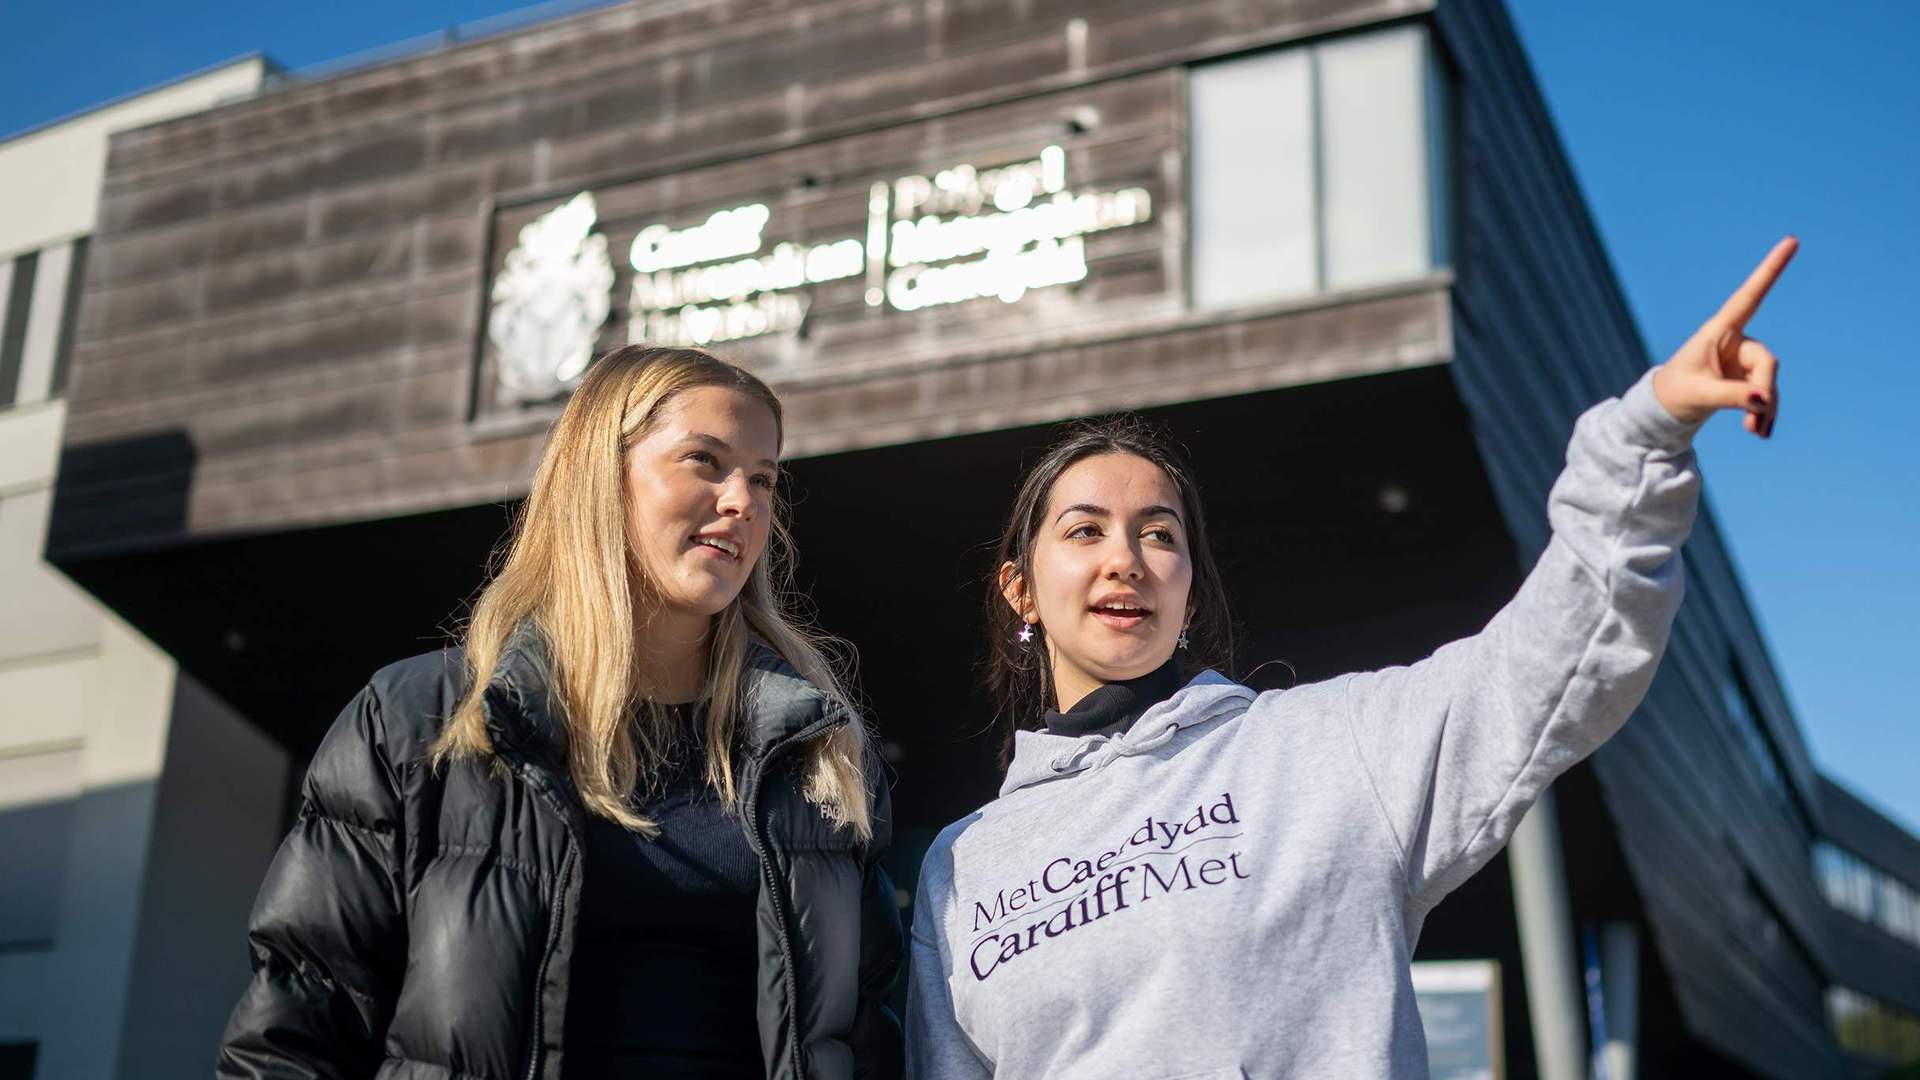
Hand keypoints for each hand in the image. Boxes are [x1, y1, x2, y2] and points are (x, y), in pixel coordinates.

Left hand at [1651, 236, 1796, 436]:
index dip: (1771, 269)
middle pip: (1767, 362)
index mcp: (1719, 330)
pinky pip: (1767, 393)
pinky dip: (1765, 412)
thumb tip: (1765, 402)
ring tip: (1755, 433)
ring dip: (1766, 408)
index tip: (1792, 240)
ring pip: (1770, 381)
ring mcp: (1743, 358)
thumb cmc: (1675, 394)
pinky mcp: (1747, 377)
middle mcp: (1736, 339)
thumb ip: (1732, 397)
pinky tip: (1761, 432)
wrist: (1665, 409)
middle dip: (1765, 392)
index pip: (1750, 295)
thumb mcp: (1700, 395)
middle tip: (1755, 422)